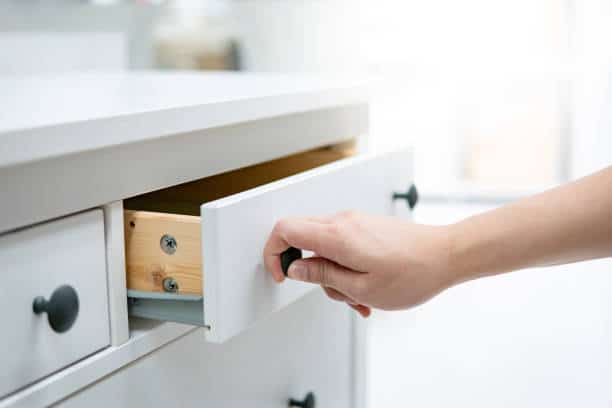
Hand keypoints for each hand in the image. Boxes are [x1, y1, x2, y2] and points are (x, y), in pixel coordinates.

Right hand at [263, 211, 454, 316]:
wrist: (446, 255)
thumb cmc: (413, 273)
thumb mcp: (361, 287)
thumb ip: (322, 275)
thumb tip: (295, 267)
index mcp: (337, 235)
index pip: (284, 229)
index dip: (274, 252)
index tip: (282, 274)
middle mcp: (343, 221)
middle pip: (301, 237)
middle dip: (308, 270)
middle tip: (330, 290)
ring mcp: (355, 221)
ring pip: (323, 246)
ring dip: (332, 274)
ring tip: (358, 296)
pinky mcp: (365, 226)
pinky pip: (341, 245)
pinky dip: (346, 267)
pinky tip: (366, 287)